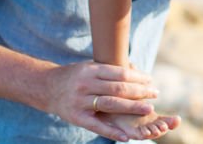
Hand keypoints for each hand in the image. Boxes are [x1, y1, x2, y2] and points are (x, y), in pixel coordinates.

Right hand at [42, 61, 179, 141]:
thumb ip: (108, 71)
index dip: (138, 77)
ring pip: (111, 104)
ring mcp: (80, 101)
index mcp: (91, 70)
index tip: (150, 80)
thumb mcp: (89, 67)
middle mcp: (86, 84)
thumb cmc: (74, 76)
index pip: (120, 73)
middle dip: (139, 91)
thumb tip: (136, 70)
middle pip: (118, 88)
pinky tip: (126, 136)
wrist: (46, 87)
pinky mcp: (77, 118)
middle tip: (155, 93)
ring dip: (132, 107)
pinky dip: (112, 131)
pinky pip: (97, 126)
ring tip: (148, 108)